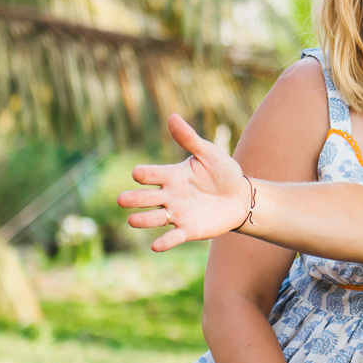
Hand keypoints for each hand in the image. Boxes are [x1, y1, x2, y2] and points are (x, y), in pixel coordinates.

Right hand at [118, 114, 250, 251]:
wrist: (241, 197)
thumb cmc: (223, 172)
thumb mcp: (209, 154)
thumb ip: (190, 139)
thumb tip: (172, 117)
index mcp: (171, 176)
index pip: (152, 175)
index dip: (145, 174)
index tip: (138, 173)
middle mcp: (169, 196)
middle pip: (146, 198)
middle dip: (134, 199)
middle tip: (122, 199)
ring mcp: (177, 214)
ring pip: (155, 218)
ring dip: (143, 220)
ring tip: (132, 220)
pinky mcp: (188, 230)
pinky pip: (173, 237)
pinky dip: (165, 242)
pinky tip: (155, 246)